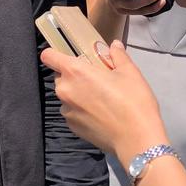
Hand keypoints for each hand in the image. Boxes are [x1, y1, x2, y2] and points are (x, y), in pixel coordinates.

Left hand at [40, 41, 166, 161]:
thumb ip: (118, 56)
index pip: (49, 56)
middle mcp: (64, 90)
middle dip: (74, 75)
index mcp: (74, 72)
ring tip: (101, 99)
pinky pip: (72, 112)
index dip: (55, 54)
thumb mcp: (129, 73)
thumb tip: (114, 45)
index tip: (68, 56)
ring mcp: (66, 110)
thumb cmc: (133, 101)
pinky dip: (81, 110)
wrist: (136, 139)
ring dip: (78, 94)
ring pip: (66, 95)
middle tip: (96, 79)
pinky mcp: (71, 127)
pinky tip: (100, 115)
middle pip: (60, 76)